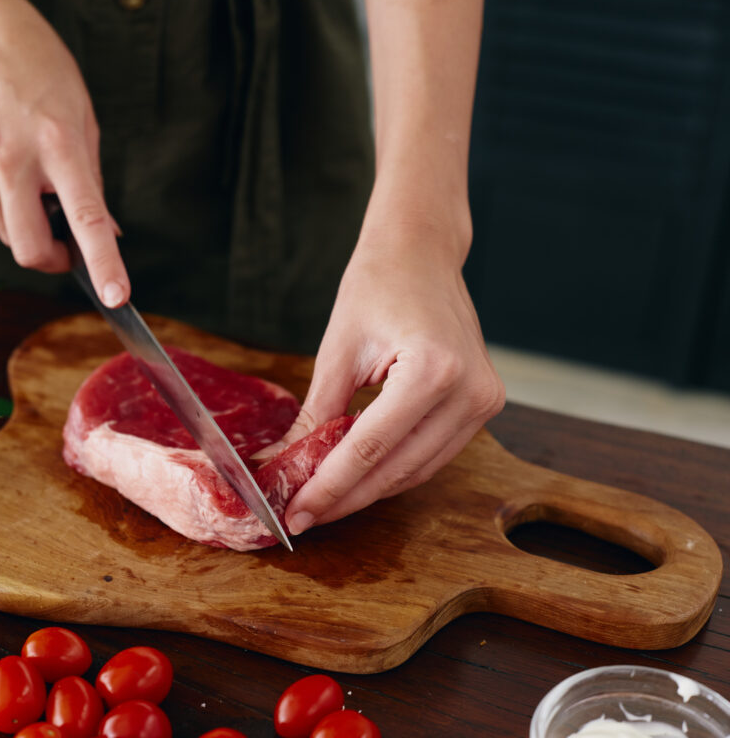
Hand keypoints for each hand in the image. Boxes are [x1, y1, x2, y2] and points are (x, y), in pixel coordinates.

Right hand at [0, 0, 128, 306]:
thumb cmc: (41, 70)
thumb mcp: (84, 118)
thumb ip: (93, 180)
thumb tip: (106, 231)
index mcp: (58, 144)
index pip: (85, 218)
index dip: (103, 263)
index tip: (115, 296)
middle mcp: (14, 160)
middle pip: (30, 250)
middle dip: (54, 262)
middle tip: (69, 249)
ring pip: (9, 235)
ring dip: (31, 229)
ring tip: (39, 184)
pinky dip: (10, 204)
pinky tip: (13, 164)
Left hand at [280, 206, 504, 534]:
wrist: (421, 252)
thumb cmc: (377, 286)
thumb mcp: (337, 352)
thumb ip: (314, 416)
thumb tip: (284, 465)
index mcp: (433, 370)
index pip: (370, 448)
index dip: (328, 487)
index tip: (294, 513)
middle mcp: (470, 391)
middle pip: (397, 468)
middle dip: (345, 496)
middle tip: (301, 516)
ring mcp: (484, 400)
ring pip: (417, 469)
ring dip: (369, 489)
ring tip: (322, 501)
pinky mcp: (484, 403)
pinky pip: (432, 452)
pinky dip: (394, 468)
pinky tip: (357, 477)